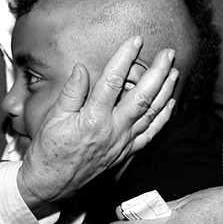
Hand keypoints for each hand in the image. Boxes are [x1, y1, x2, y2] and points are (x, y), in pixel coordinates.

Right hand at [18, 36, 177, 211]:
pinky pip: (149, 134)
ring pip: (151, 114)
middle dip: (158, 72)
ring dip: (166, 91)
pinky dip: (162, 118)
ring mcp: (122, 142)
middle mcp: (113, 130)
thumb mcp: (53, 118)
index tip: (134, 40)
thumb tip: (81, 68)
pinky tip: (170, 104)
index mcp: (93, 118)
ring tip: (174, 72)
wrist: (50, 183)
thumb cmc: (48, 151)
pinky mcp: (125, 152)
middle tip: (168, 54)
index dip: (125, 57)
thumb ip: (71, 92)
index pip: (113, 81)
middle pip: (143, 96)